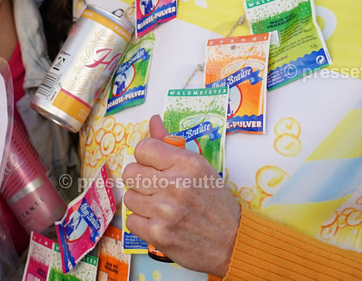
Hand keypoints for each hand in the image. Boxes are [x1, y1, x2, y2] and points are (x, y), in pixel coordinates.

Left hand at [122, 115, 240, 276]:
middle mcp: (175, 185)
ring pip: (129, 197)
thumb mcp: (200, 167)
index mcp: (187, 163)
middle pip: (130, 172)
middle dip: (140, 180)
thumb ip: (171, 144)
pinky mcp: (159, 234)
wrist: (232, 242)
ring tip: (160, 207)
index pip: (143, 148)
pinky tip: (158, 222)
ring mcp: (165, 211)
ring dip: (141, 203)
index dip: (145, 158)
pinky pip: (131, 221)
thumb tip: (153, 120)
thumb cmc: (216, 204)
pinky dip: (142, 223)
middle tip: (155, 188)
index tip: (153, 167)